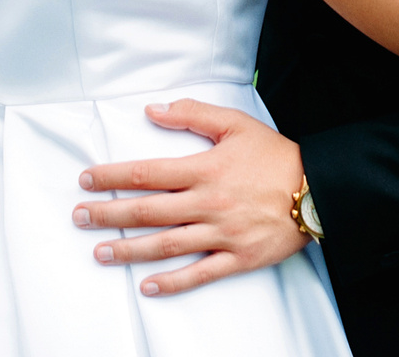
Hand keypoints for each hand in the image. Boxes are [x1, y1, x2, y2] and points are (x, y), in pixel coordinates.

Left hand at [73, 100, 307, 295]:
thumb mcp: (235, 124)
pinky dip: (172, 283)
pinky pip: (200, 274)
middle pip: (148, 211)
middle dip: (109, 214)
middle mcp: (208, 203)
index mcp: (204, 169)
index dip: (112, 177)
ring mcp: (222, 234)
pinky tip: (147, 286)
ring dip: (129, 250)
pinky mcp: (238, 257)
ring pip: (166, 244)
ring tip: (100, 252)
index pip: (146, 173)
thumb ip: (192, 114)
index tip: (86, 179)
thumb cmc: (276, 155)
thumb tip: (152, 110)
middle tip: (79, 217)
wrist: (319, 189)